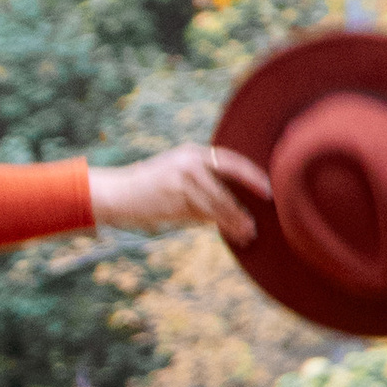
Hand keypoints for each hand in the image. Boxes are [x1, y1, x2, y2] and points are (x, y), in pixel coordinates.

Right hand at [85, 141, 272, 241]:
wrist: (118, 193)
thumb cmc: (149, 189)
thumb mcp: (177, 176)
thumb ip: (203, 185)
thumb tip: (232, 206)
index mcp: (192, 152)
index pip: (231, 161)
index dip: (252, 175)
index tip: (268, 189)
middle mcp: (190, 162)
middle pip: (228, 185)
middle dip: (245, 204)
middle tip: (260, 220)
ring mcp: (183, 179)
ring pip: (219, 203)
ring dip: (236, 220)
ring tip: (249, 233)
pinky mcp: (176, 198)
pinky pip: (206, 214)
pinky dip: (222, 225)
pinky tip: (233, 233)